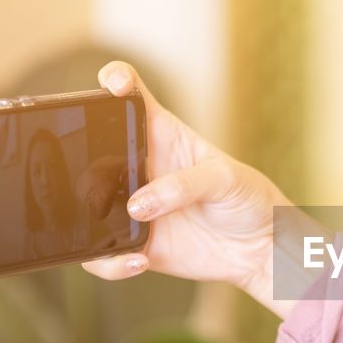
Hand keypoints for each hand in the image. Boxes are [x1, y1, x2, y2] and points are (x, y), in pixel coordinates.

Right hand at [81, 61, 295, 317]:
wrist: (259, 247)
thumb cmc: (247, 198)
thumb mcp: (226, 178)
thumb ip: (185, 184)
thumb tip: (136, 206)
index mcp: (162, 136)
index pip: (131, 97)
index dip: (116, 81)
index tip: (114, 85)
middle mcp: (139, 168)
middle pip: (92, 152)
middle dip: (83, 160)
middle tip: (100, 182)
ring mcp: (132, 206)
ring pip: (86, 205)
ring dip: (88, 214)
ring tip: (120, 222)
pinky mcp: (134, 243)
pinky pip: (104, 255)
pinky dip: (111, 262)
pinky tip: (138, 261)